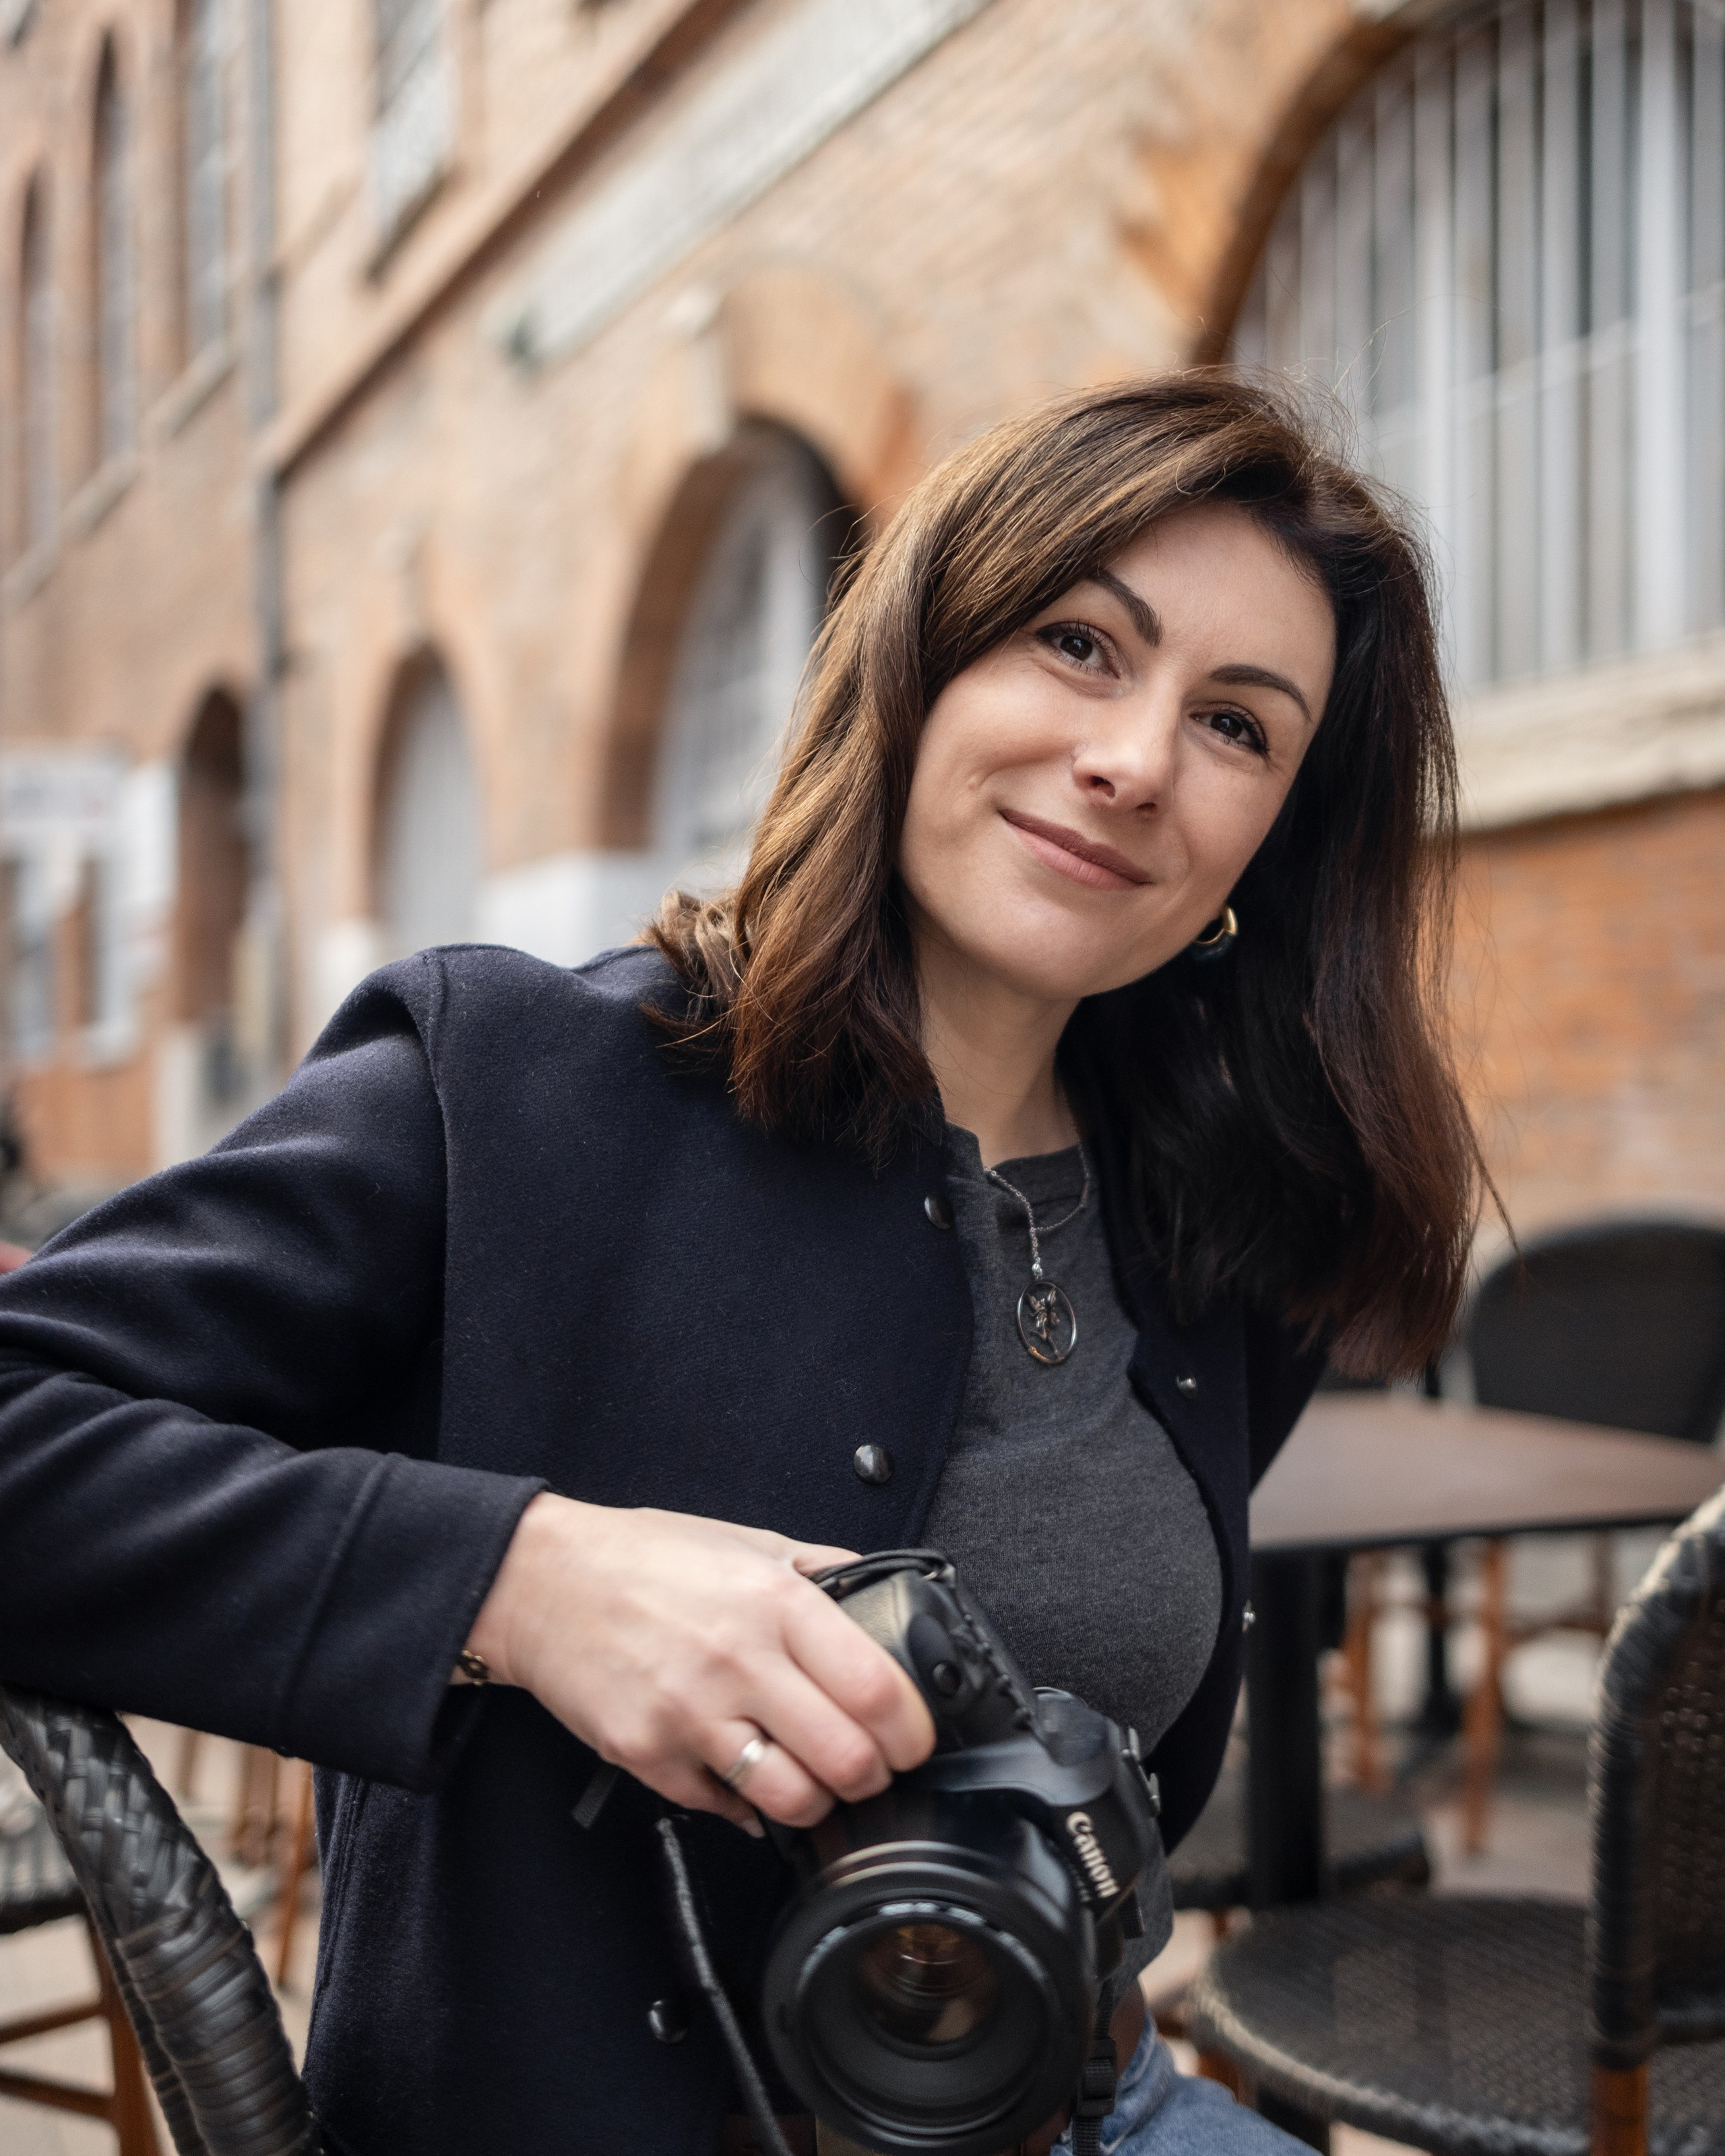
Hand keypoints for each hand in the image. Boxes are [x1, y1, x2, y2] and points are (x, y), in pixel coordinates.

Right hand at [466, 1493, 935, 1832]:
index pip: (875, 1689)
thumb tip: (880, 1593)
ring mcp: (690, 1715)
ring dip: (816, 1800)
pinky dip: (746, 1804)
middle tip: (868, 1765)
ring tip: (811, 1776)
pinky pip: (724, 1808)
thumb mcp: (746, 1541)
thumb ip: (818, 1572)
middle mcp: (737, 1660)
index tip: (913, 1738)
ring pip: (791, 1800)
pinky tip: (745, 1773)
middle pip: (846, 1760)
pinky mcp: (649, 1755)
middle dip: (873, 1775)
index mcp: (774, 1602)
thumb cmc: (644, 1558)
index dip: (911, 1730)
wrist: (542, 1582)